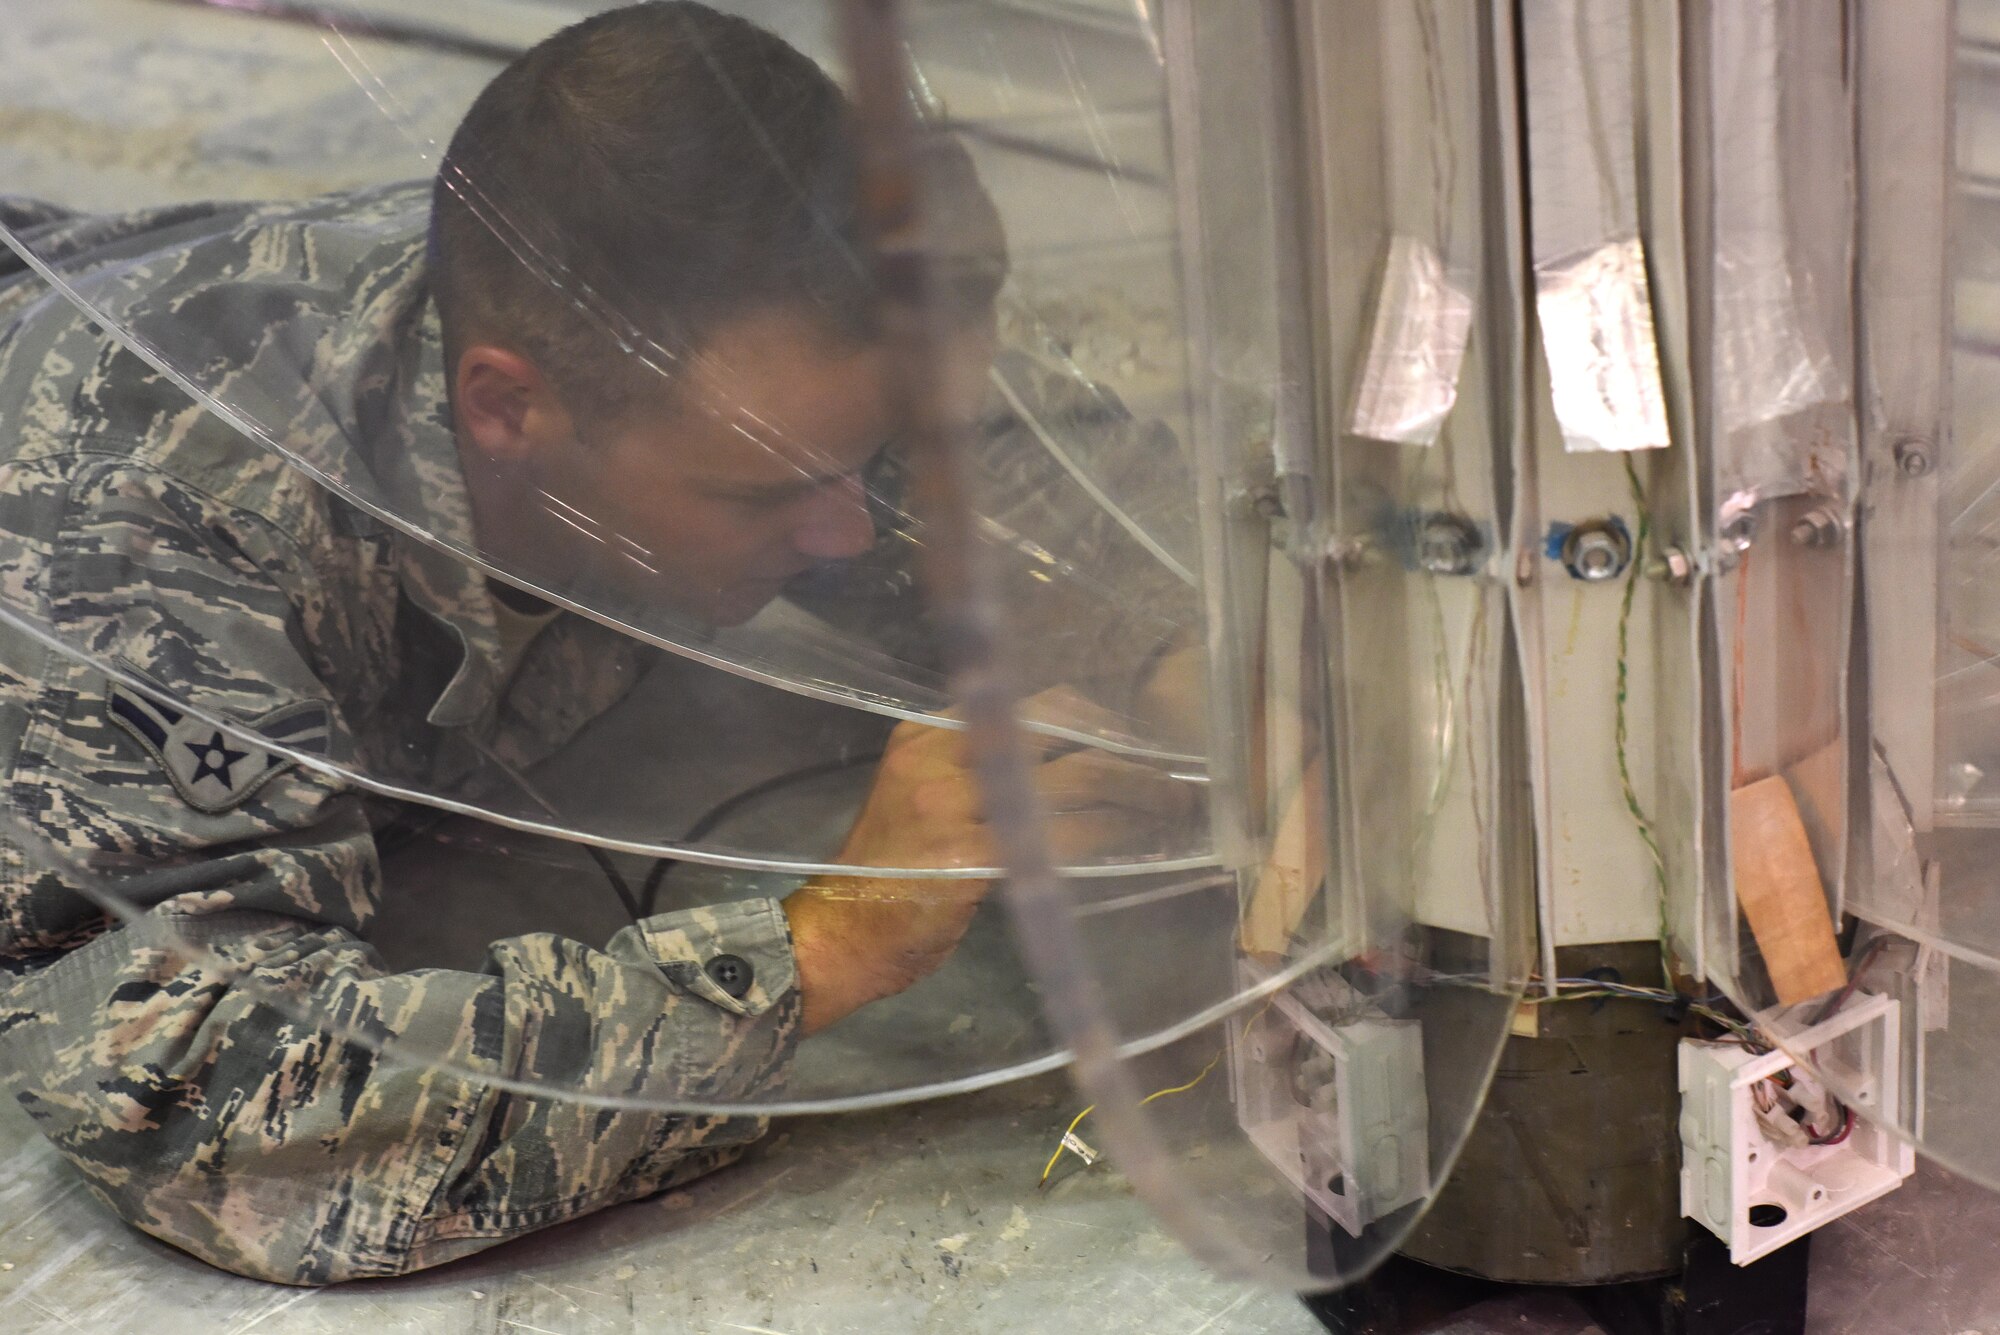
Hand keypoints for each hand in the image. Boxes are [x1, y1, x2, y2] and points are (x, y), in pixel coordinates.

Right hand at [783, 689, 1196, 1033]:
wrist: (839, 935)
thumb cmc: (885, 874)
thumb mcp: (919, 797)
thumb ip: (976, 773)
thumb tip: (1065, 764)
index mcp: (926, 734)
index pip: (1024, 699)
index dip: (1089, 715)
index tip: (1127, 738)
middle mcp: (940, 756)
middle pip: (1059, 728)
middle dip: (1124, 748)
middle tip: (1168, 774)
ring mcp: (954, 804)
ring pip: (1074, 778)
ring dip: (1135, 791)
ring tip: (1170, 806)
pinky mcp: (971, 857)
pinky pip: (1065, 836)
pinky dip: (1110, 837)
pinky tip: (1134, 846)